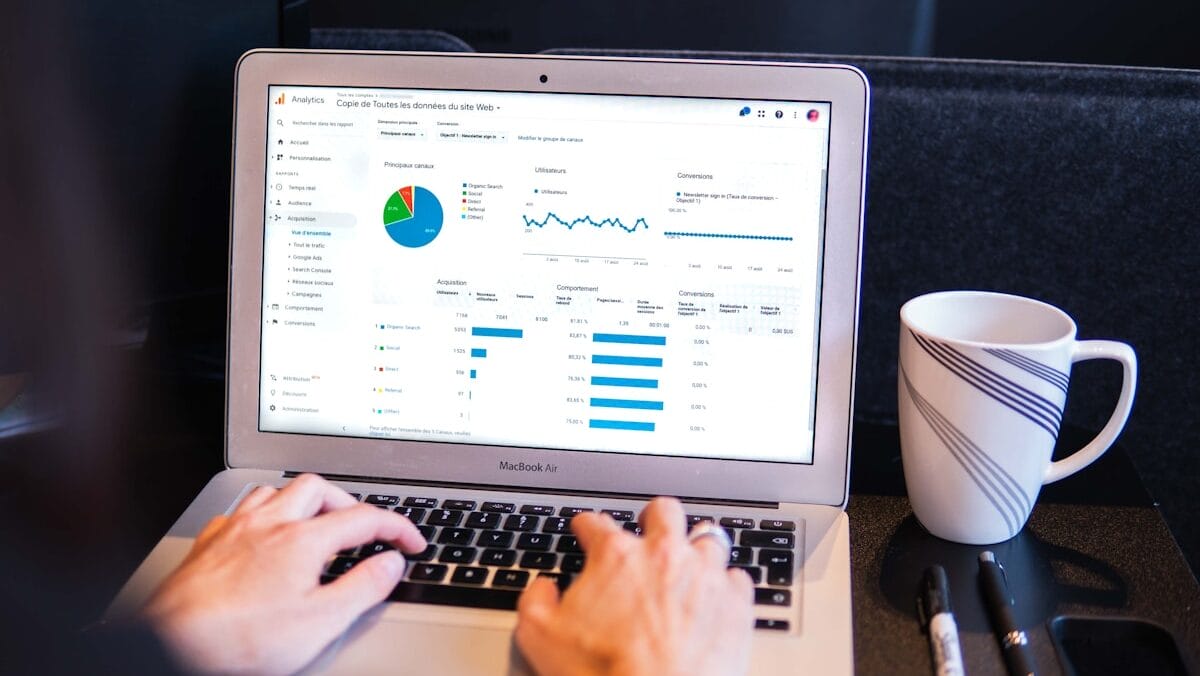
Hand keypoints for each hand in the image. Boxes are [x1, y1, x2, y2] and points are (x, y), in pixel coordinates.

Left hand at [142, 474, 425, 674]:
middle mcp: (269, 524)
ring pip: (276, 490)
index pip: (364, 519)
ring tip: (315, 523)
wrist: (172, 644)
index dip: (397, 527)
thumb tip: (391, 563)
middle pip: (318, 488)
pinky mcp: (208, 544)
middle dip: (347, 502)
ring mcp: (235, 530)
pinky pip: (241, 511)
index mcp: (302, 540)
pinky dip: (263, 515)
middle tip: (362, 528)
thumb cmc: (237, 639)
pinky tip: (262, 536)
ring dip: (302, 501)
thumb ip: (362, 588)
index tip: (411, 542)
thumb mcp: (319, 623)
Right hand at [515, 497, 754, 675]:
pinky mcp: (736, 604)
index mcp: (616, 557)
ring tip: (688, 562)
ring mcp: (705, 576)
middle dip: (653, 518)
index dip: (586, 525)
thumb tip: (543, 588)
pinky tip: (716, 597)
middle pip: (663, 511)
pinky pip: (737, 578)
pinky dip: (726, 585)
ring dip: (695, 547)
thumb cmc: (604, 674)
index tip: (585, 530)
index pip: (596, 523)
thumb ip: (535, 600)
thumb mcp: (540, 638)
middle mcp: (664, 555)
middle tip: (647, 530)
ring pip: (707, 538)